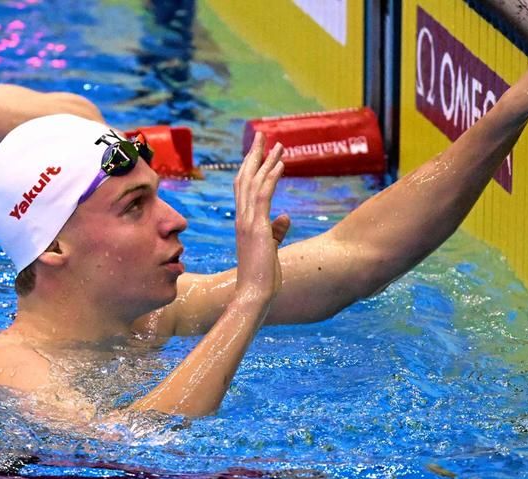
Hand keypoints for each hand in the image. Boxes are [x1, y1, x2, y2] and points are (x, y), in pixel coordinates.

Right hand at [233, 133, 289, 304]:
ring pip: (254, 183)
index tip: (260, 152)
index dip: (251, 168)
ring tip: (276, 143)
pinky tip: (280, 163)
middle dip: (255, 156)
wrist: (254, 294)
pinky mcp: (257, 227)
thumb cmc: (262, 277)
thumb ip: (276, 231)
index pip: (244, 189)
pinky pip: (263, 195)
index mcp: (243, 223)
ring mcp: (248, 222)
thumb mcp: (270, 249)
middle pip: (245, 179)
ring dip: (266, 161)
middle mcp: (242, 218)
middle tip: (262, 136)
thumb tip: (285, 216)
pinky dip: (271, 177)